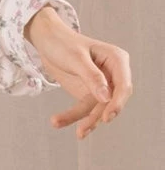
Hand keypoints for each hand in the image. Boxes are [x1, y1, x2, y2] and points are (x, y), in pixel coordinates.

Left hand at [26, 11, 132, 139]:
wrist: (46, 39)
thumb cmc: (62, 42)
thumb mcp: (76, 57)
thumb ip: (92, 76)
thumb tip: (106, 97)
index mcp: (116, 60)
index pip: (123, 86)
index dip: (117, 103)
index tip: (106, 118)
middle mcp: (113, 74)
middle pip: (111, 101)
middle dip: (96, 116)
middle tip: (82, 130)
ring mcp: (101, 86)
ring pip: (96, 109)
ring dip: (80, 119)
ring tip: (58, 122)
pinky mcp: (89, 93)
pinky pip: (84, 109)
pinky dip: (72, 116)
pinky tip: (58, 121)